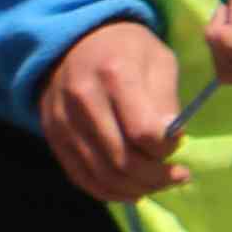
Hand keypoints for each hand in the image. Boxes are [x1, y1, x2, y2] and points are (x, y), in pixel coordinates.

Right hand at [38, 19, 189, 202]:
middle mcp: (82, 100)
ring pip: (101, 175)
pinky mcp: (52, 135)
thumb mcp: (159, 60)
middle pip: (122, 160)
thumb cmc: (128, 49)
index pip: (143, 133)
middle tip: (178, 175)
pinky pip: (80, 176)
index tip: (179, 143)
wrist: (76, 40)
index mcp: (114, 75)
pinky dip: (109, 191)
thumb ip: (166, 101)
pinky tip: (133, 189)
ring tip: (159, 183)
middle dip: (156, 177)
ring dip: (137, 189)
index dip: (167, 149)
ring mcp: (62, 120)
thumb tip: (171, 141)